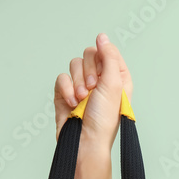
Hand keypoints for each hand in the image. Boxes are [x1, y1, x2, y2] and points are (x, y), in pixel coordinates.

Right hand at [53, 33, 133, 178]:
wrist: (85, 141)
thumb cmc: (104, 120)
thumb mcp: (113, 85)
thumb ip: (109, 57)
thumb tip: (102, 36)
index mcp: (116, 78)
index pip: (108, 52)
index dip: (104, 59)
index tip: (103, 71)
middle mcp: (99, 80)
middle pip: (89, 54)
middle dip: (88, 71)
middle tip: (93, 89)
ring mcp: (81, 86)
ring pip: (74, 64)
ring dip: (77, 82)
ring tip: (82, 99)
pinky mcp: (65, 93)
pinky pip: (61, 78)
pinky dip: (66, 90)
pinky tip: (72, 103)